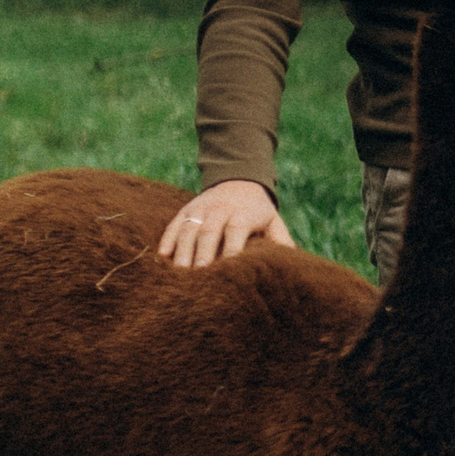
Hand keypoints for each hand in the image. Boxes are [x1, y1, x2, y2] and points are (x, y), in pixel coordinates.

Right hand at [158, 180, 293, 268]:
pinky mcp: (186, 210)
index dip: (232, 249)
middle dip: (203, 253)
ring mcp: (201, 209)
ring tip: (180, 273)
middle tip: (199, 275)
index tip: (228, 270)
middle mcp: (220, 209)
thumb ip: (281, 241)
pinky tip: (162, 255)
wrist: (239, 180)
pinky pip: (174, 224)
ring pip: (189, 229)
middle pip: (210, 231)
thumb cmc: (259, 211)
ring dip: (183, 250)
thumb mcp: (273, 221)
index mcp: (244, 214)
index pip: (236, 231)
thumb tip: (292, 265)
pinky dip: (168, 238)